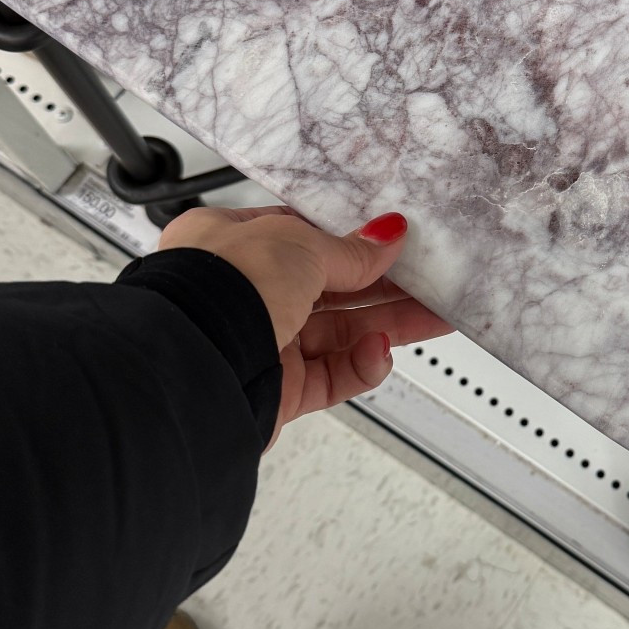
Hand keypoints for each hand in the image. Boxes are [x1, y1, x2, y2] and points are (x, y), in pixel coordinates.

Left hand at [156, 205, 450, 437]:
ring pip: (339, 333)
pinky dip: (361, 365)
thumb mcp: (297, 246)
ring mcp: (261, 343)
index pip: (304, 236)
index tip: (395, 242)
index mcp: (231, 244)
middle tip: (431, 281)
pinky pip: (333, 376)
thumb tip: (387, 237)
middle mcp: (243, 294)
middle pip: (330, 288)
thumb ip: (350, 249)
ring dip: (387, 325)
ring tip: (433, 316)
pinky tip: (378, 352)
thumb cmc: (220, 290)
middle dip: (384, 286)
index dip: (352, 240)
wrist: (195, 366)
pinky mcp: (278, 391)